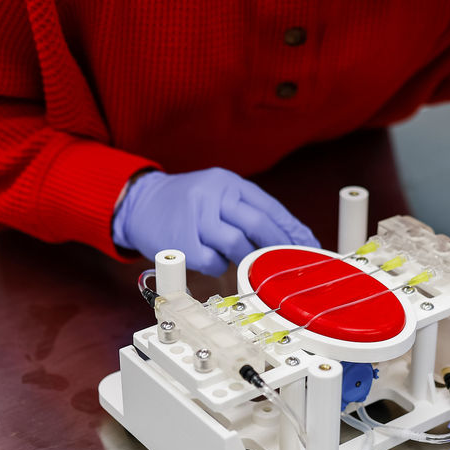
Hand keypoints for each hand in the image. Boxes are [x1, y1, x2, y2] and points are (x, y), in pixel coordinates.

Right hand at [111, 168, 318, 274]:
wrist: (139, 202)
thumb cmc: (185, 202)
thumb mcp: (217, 193)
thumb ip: (248, 210)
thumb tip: (288, 237)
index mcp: (228, 182)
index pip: (270, 207)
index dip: (293, 229)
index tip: (310, 246)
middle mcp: (213, 195)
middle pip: (258, 223)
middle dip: (279, 246)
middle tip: (290, 262)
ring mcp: (196, 218)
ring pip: (237, 243)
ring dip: (248, 258)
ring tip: (250, 263)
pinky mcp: (182, 240)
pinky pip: (213, 261)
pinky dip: (220, 266)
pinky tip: (216, 261)